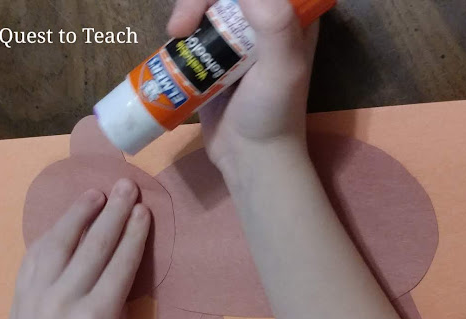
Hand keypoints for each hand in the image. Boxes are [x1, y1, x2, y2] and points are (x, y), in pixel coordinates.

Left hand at [0, 179, 149, 318]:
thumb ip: (120, 311)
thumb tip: (121, 276)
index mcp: (97, 318)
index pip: (120, 264)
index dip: (134, 234)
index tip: (143, 209)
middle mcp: (65, 299)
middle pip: (94, 245)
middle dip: (113, 212)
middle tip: (126, 184)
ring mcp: (37, 295)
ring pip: (60, 242)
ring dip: (79, 214)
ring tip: (95, 193)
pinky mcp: (19, 295)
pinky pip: (36, 255)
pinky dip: (52, 234)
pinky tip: (64, 222)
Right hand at [168, 0, 318, 176]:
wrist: (248, 156)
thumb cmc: (272, 114)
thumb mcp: (283, 67)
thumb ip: (274, 21)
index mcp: (291, 16)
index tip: (214, 4)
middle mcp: (265, 20)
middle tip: (181, 26)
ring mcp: (238, 37)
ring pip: (208, 3)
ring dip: (187, 9)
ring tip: (176, 33)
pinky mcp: (214, 54)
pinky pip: (195, 25)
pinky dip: (181, 26)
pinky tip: (174, 40)